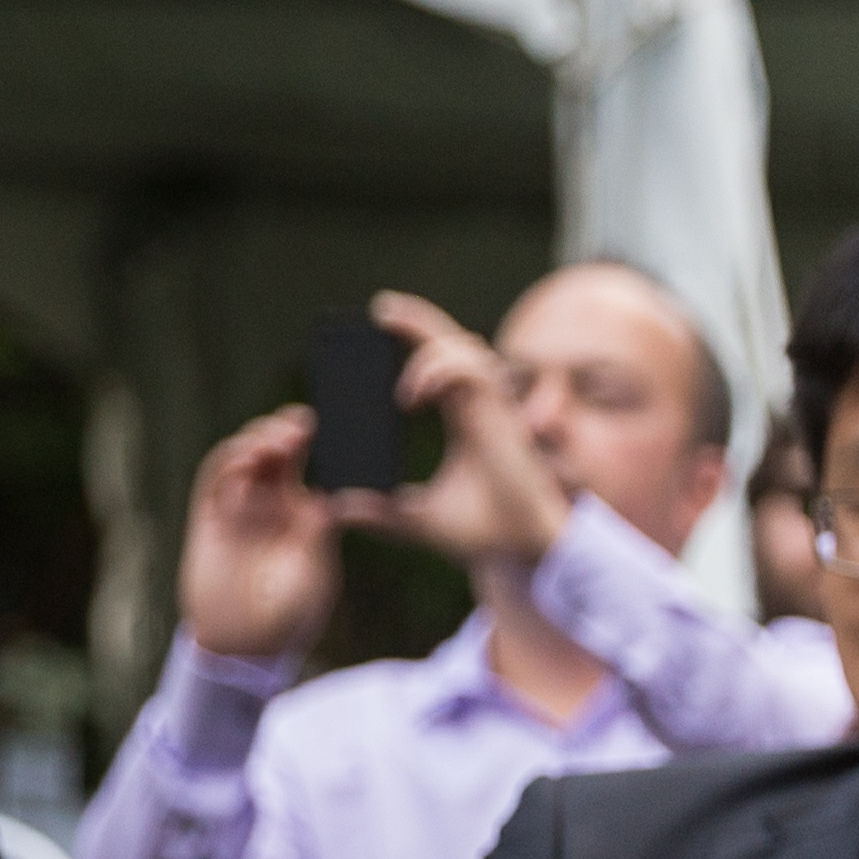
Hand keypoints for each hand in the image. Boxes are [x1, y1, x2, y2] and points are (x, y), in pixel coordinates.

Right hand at [175, 408, 343, 664]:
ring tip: (280, 437)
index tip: (337, 426)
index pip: (310, 468)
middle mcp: (271, 506)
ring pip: (246, 460)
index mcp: (304, 516)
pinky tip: (249, 455)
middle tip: (304, 422)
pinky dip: (230, 462)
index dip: (318, 446)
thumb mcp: (315, 570)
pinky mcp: (209, 518)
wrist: (245, 645)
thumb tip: (326, 499)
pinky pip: (215, 480)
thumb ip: (317, 533)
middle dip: (288, 433)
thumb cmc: (290, 614)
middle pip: (277, 456)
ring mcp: (239, 509)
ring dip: (259, 441)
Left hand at [357, 292, 574, 575]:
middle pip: (451, 348)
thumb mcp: (418, 519)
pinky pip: (469, 373)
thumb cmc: (484, 534)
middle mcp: (480, 409)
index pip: (439, 368)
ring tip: (389, 327)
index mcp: (465, 422)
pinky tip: (408, 395)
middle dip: (418, 323)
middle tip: (380, 309)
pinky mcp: (501, 418)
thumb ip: (380, 511)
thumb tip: (334, 507)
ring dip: (425, 337)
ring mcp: (493, 410)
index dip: (414, 346)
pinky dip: (437, 372)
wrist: (524, 550)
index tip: (376, 337)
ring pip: (462, 350)